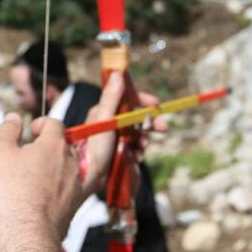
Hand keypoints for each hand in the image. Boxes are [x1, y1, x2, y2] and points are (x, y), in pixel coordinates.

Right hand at [0, 113, 83, 242]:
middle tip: (39, 147)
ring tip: (50, 164)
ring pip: (75, 163)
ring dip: (65, 160)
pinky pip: (82, 183)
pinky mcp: (78, 201)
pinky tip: (66, 183)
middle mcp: (71, 160)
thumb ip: (7, 130)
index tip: (32, 130)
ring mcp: (77, 181)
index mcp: (53, 144)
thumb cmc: (11, 190)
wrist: (28, 229)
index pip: (54, 123)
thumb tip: (14, 118)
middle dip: (54, 141)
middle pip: (67, 142)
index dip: (42, 123)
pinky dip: (75, 178)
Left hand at [75, 75, 166, 198]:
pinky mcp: (115, 150)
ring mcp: (113, 136)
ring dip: (143, 139)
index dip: (143, 101)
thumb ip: (111, 98)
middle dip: (149, 123)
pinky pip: (132, 146)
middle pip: (135, 117)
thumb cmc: (93, 148)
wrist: (88, 177)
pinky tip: (136, 157)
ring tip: (142, 149)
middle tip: (163, 129)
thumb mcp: (104, 120)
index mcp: (104, 111)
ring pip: (136, 133)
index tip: (156, 105)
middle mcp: (108, 122)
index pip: (126, 99)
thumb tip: (117, 74)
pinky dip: (137, 150)